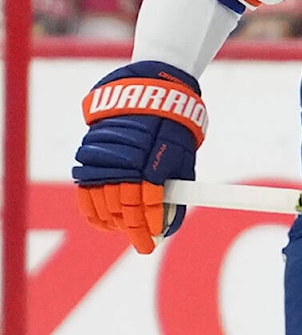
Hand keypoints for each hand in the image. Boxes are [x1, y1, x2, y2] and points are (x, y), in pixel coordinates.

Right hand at [73, 61, 206, 252]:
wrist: (146, 92)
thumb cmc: (171, 127)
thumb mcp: (181, 155)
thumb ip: (175, 188)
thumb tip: (172, 220)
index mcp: (151, 164)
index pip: (148, 206)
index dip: (151, 226)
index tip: (153, 240)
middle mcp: (125, 164)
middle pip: (125, 210)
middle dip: (134, 230)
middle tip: (142, 242)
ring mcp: (104, 162)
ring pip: (104, 206)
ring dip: (115, 224)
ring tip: (125, 231)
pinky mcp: (88, 158)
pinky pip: (87, 195)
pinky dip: (94, 212)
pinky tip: (105, 223)